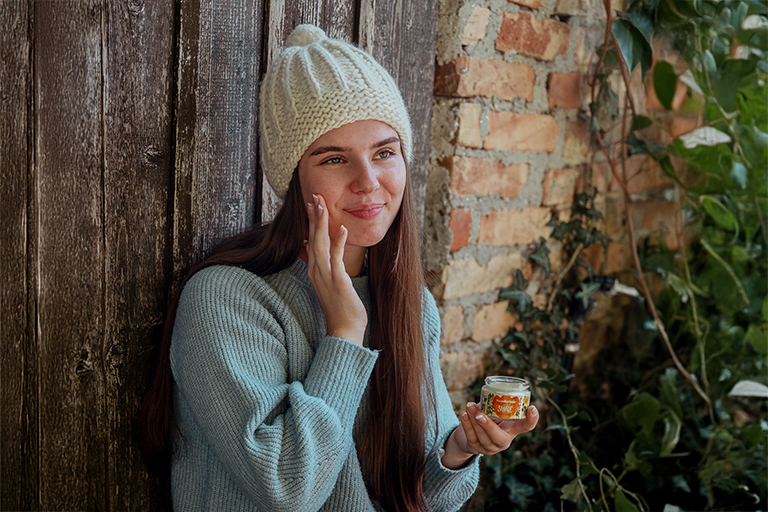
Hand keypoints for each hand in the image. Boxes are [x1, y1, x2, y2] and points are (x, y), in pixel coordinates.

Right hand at [306, 194, 367, 344]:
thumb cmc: (340, 307)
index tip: (312, 203)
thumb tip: (312, 247)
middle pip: (312, 237)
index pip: (310, 239)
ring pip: (320, 244)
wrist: (343, 330)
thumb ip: (321, 264)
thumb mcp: (328, 282)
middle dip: (314, 216)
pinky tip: (342, 229)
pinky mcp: (337, 281)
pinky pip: (336, 258)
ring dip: (322, 224)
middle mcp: (316, 270)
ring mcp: (325, 276)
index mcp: (314, 269)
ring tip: (322, 205)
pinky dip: (339, 242)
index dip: (311, 221)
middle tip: (315, 196)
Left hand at [441, 402, 538, 468]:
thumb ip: (494, 404)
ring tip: (468, 406)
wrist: (467, 435)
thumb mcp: (493, 412)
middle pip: (499, 438)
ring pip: (483, 437)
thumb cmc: (485, 418)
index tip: (532, 408)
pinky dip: (466, 425)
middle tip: (480, 414)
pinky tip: (464, 414)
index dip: (532, 419)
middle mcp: (503, 441)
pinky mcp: (476, 449)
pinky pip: (471, 437)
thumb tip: (491, 390)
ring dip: (474, 421)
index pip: (526, 427)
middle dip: (488, 426)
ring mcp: (489, 448)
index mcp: (512, 430)